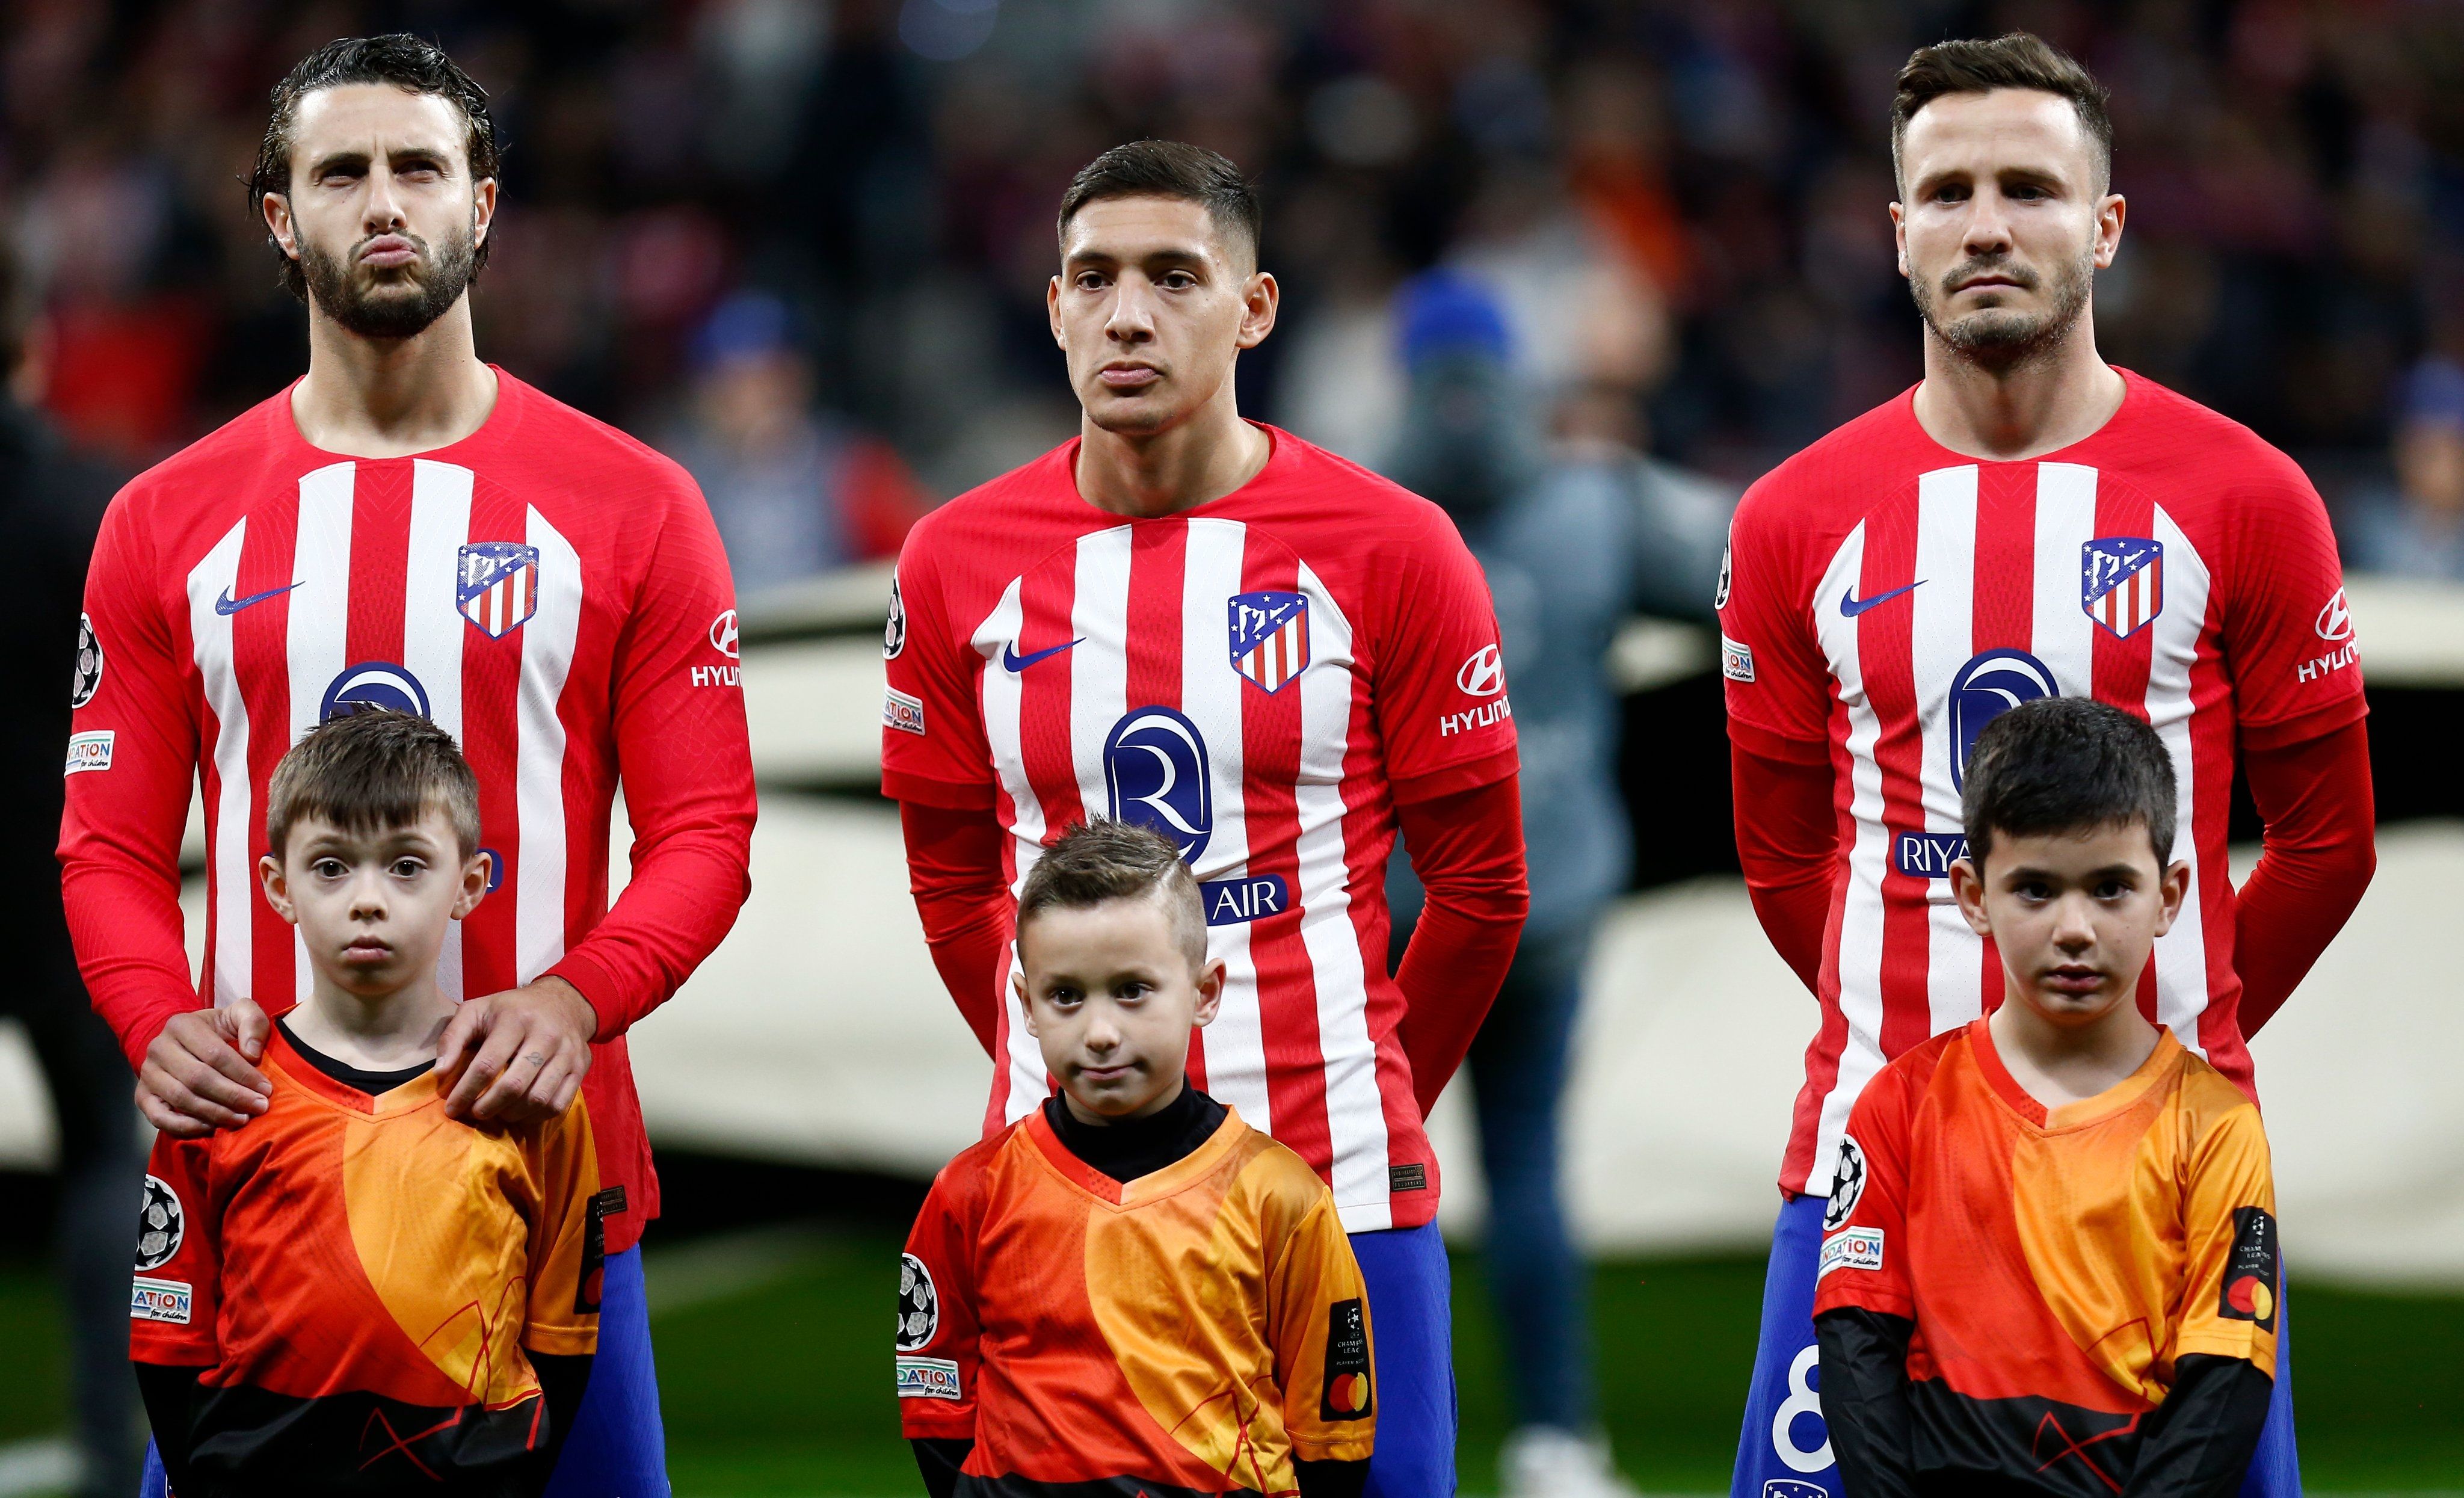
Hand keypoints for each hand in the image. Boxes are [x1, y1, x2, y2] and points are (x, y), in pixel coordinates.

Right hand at [137, 1000, 272, 1137]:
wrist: (187, 1042)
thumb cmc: (219, 1030)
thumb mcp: (240, 1015)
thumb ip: (252, 1023)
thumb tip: (252, 1054)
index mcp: (182, 1025)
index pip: (215, 1055)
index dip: (243, 1074)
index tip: (266, 1089)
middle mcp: (159, 1048)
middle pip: (198, 1078)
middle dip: (232, 1096)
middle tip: (258, 1107)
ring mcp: (148, 1073)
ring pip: (181, 1099)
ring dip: (214, 1113)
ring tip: (242, 1118)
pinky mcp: (142, 1096)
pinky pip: (159, 1118)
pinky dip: (185, 1127)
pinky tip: (211, 1127)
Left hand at [435, 977, 597, 1124]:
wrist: (564, 1001)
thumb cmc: (511, 1009)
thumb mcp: (476, 1010)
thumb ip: (452, 1038)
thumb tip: (440, 1073)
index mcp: (516, 1019)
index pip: (487, 1065)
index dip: (465, 1091)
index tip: (451, 1107)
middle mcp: (546, 1035)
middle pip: (514, 1086)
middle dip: (487, 1107)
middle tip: (474, 1113)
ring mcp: (568, 1053)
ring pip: (538, 1098)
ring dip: (511, 1114)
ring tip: (496, 1112)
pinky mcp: (581, 1067)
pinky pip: (558, 1104)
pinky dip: (536, 1116)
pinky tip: (520, 1111)